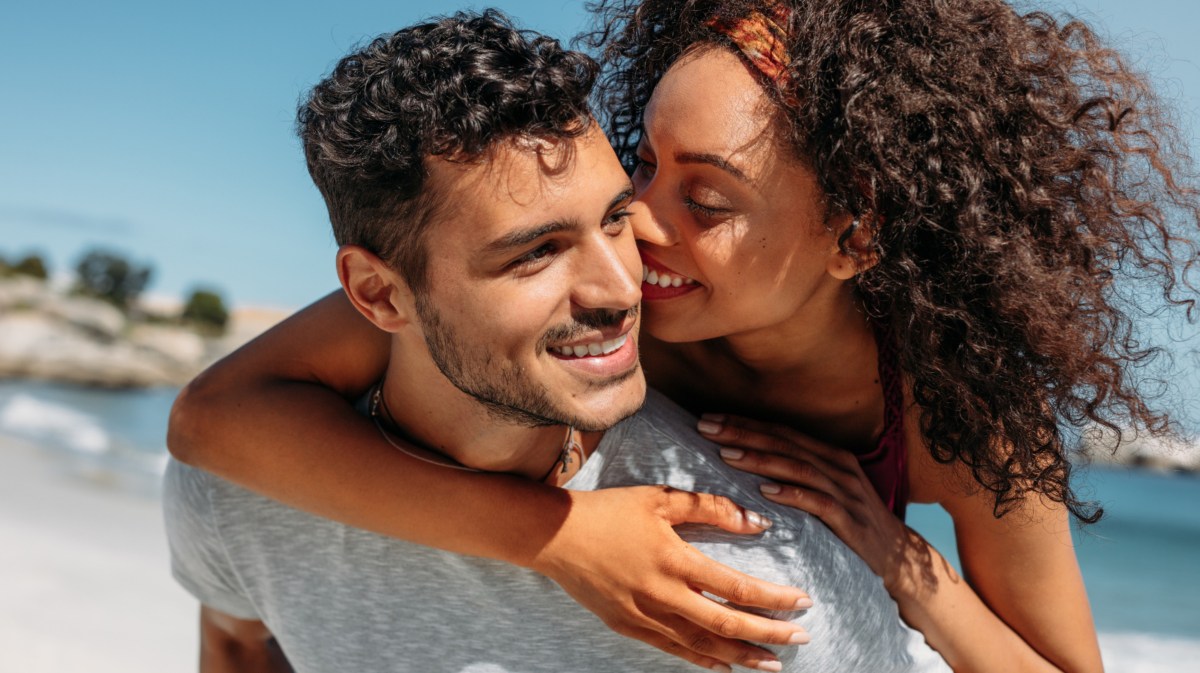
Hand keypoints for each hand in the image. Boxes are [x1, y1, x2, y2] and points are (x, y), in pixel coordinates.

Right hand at [531, 485, 813, 671]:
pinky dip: (702, 660)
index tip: (802, 602)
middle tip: (802, 640)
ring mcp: (642, 615)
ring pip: (701, 645)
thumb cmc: (610, 510)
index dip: (774, 599)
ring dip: (741, 656)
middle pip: (726, 624)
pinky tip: (725, 665)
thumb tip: (758, 521)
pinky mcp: (626, 626)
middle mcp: (661, 594)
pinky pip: (672, 650)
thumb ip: (711, 508)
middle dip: (768, 635)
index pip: (736, 587)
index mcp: (674, 559)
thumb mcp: (661, 498)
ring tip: (772, 664)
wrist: (554, 536)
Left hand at [697, 414, 913, 589]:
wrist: (898, 558)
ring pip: (798, 467)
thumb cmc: (851, 523)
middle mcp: (838, 467)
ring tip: (726, 455)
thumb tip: (746, 463)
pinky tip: (765, 491)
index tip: (709, 417)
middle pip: (784, 443)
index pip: (781, 432)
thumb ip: (795, 475)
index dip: (745, 423)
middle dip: (743, 432)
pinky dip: (791, 494)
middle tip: (705, 426)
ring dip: (760, 460)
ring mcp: (846, 492)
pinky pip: (818, 503)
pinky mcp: (850, 520)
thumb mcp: (825, 492)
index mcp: (830, 455)